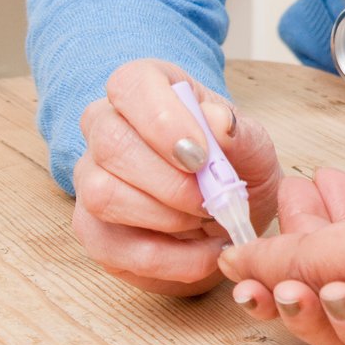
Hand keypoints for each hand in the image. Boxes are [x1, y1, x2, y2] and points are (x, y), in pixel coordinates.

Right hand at [70, 59, 280, 295]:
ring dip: (166, 218)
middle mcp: (106, 127)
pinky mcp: (92, 231)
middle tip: (210, 200)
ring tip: (206, 221)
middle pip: (110, 142)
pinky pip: (114, 249)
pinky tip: (202, 254)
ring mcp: (91, 179)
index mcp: (145, 89)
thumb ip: (240, 132)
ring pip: (103, 195)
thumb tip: (219, 121)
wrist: (231, 213)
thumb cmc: (236, 166)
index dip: (163, 119)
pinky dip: (168, 259)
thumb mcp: (254, 147)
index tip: (201, 155)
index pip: (131, 84)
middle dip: (168, 180)